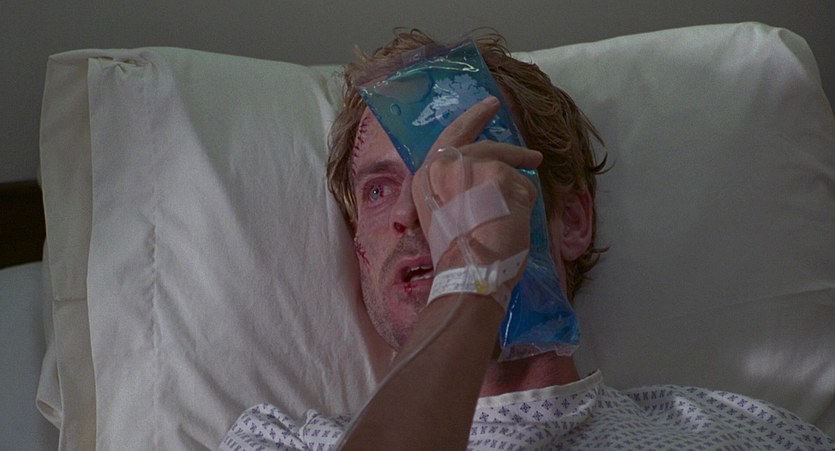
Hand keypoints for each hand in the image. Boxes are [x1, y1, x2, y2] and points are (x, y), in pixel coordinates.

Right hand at [411, 96, 540, 286]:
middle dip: (509, 146)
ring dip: (518, 186)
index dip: (470, 120)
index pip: (450, 138)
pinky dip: (525, 204)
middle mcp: (447, 165)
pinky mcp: (500, 175)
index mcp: (427, 176)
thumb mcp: (437, 219)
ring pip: (506, 167)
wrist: (466, 273)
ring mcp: (474, 167)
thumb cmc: (453, 257)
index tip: (488, 106)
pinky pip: (523, 186)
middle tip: (526, 145)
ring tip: (531, 201)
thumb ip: (450, 195)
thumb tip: (472, 190)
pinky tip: (518, 222)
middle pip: (484, 146)